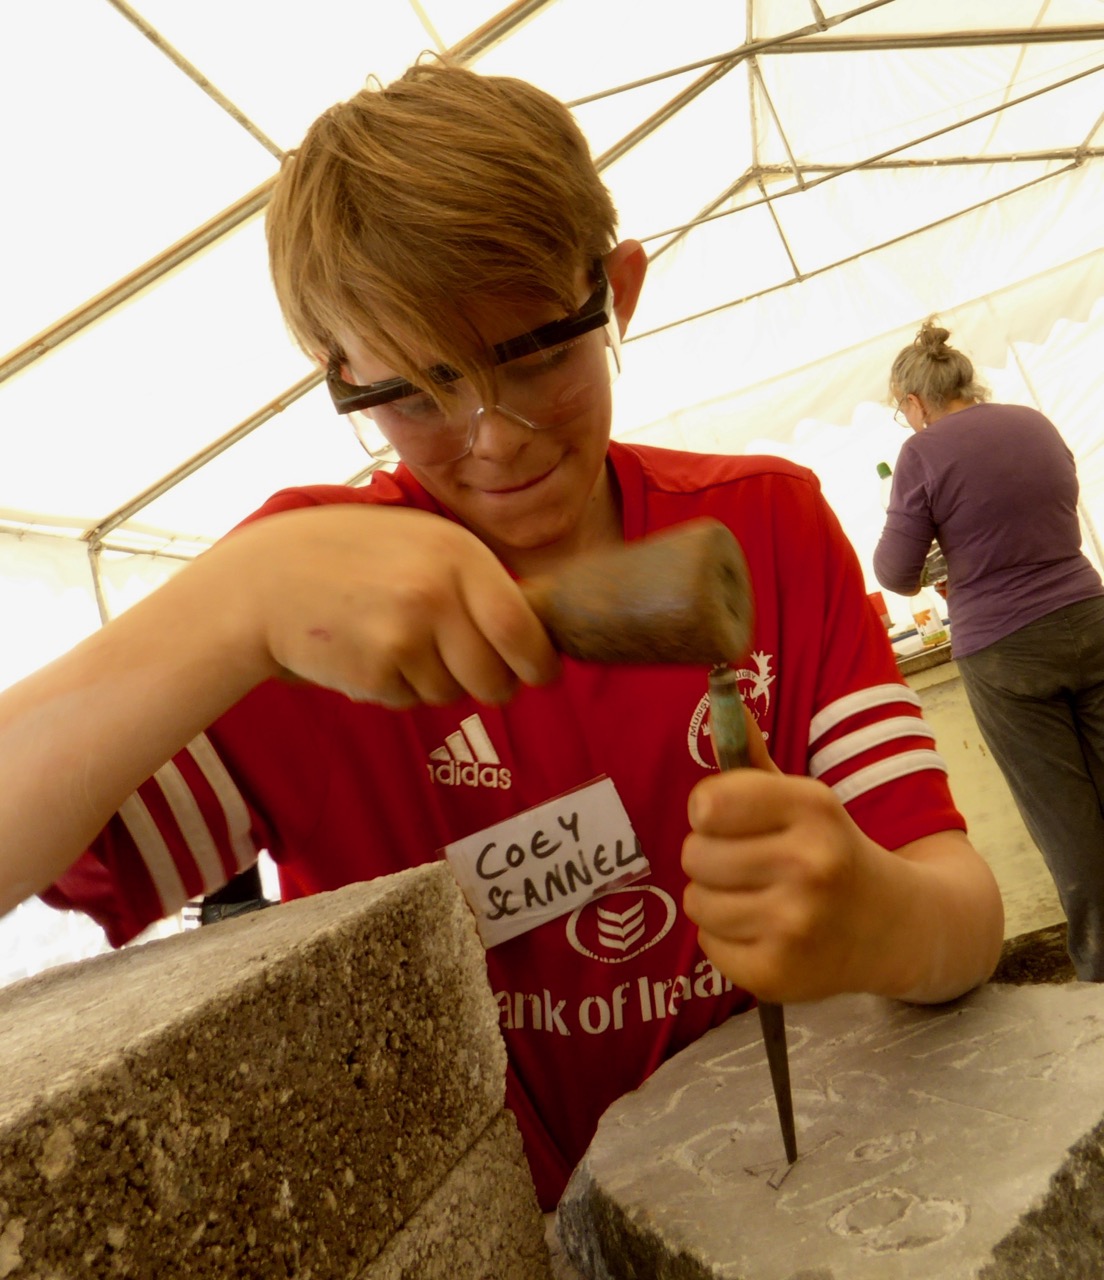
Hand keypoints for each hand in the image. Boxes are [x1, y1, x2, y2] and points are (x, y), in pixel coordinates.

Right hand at [203, 505, 561, 707]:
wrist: (266, 579)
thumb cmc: (352, 555)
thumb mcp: (421, 539)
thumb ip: (473, 577)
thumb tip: (534, 628)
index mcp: (458, 555)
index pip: (521, 628)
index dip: (538, 662)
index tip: (540, 672)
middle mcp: (436, 594)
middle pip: (495, 677)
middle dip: (493, 686)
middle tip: (473, 672)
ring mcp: (404, 636)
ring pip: (452, 694)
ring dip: (436, 683)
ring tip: (398, 641)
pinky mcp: (374, 673)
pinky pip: (410, 701)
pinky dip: (398, 689)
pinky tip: (369, 651)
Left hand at [681, 712, 892, 1002]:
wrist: (898, 928)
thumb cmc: (833, 851)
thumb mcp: (805, 799)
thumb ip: (753, 758)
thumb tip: (719, 692)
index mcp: (813, 809)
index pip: (708, 803)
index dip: (708, 810)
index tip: (726, 817)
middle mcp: (809, 865)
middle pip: (694, 854)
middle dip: (710, 856)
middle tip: (747, 862)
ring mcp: (795, 925)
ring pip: (696, 901)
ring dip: (715, 898)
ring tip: (755, 896)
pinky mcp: (780, 975)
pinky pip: (709, 944)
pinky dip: (726, 939)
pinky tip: (764, 930)